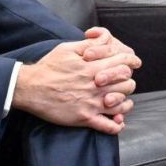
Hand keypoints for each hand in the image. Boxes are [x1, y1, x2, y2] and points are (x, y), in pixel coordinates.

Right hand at [11, 39, 140, 133]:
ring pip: (122, 105)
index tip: (135, 63)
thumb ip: (90, 44)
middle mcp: (96, 85)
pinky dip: (117, 125)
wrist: (30, 88)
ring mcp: (91, 103)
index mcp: (93, 67)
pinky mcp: (84, 118)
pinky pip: (108, 126)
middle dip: (128, 82)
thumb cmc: (48, 67)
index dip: (132, 61)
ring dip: (126, 103)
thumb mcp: (68, 48)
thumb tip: (106, 39)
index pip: (124, 62)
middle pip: (127, 84)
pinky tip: (118, 122)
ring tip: (123, 102)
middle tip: (123, 83)